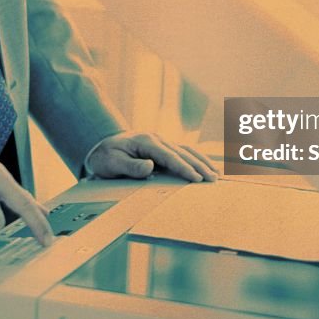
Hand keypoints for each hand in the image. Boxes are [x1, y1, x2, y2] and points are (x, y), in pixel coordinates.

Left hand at [87, 132, 218, 182]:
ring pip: (186, 150)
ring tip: (216, 174)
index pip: (169, 156)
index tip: (196, 178)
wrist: (103, 143)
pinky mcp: (163, 147)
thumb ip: (130, 166)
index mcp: (146, 142)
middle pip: (182, 152)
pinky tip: (206, 165)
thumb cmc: (106, 156)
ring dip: (201, 161)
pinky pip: (183, 151)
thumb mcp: (112, 163)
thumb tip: (150, 167)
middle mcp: (157, 139)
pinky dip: (196, 158)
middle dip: (199, 166)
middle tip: (213, 179)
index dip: (183, 167)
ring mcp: (161, 141)